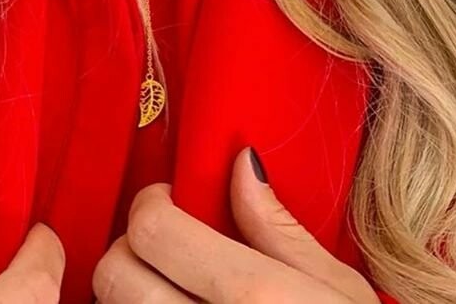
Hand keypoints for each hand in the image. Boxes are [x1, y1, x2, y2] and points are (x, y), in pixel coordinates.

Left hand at [91, 147, 380, 302]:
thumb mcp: (340, 292)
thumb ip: (280, 230)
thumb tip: (242, 165)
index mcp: (255, 298)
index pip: (153, 229)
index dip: (152, 203)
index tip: (171, 201)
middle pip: (116, 275)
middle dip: (130, 248)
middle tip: (166, 246)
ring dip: (131, 295)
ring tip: (170, 289)